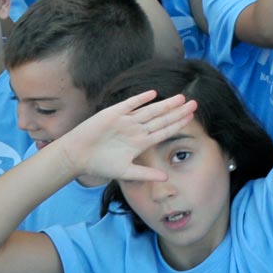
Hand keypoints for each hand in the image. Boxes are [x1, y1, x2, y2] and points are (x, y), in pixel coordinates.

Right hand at [54, 89, 198, 182]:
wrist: (77, 156)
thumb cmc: (100, 164)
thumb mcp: (125, 172)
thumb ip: (146, 174)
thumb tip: (166, 179)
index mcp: (140, 142)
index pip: (164, 131)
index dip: (178, 124)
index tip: (192, 118)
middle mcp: (136, 129)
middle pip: (161, 119)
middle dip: (178, 112)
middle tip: (195, 104)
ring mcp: (126, 120)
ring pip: (150, 111)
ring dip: (165, 104)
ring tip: (181, 98)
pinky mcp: (113, 113)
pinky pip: (129, 105)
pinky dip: (140, 99)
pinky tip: (153, 93)